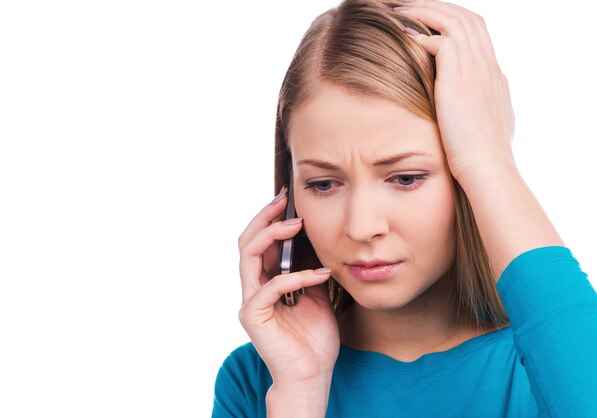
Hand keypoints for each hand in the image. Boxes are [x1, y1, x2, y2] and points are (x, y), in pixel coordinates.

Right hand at [237, 187, 339, 390]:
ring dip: (272, 235)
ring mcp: (250, 300)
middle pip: (248, 241)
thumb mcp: (317, 292)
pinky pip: (271, 286)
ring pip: (249, 255)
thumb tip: (316, 236)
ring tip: (296, 224)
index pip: (261, 241)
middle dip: (265, 217)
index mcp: (266, 279)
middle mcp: (253, 286)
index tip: (289, 198)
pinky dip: (296, 276)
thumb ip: (310, 267)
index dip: (271, 218)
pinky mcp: (253, 315)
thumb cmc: (314, 336)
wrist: (312, 373)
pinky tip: (320, 273)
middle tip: (285, 200)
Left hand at [396, 0, 516, 182]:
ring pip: (454, 22)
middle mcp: (488, 68)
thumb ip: (478, 110)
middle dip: (438, 7)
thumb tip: (468, 109)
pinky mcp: (458, 82)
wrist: (488, 171)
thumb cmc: (482, 159)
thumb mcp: (485, 129)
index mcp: (494, 77)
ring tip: (401, 10)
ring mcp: (476, 73)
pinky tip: (405, 37)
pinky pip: (441, 42)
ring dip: (425, 12)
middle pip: (467, 18)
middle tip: (411, 5)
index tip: (431, 21)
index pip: (477, 33)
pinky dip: (423, 34)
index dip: (454, 20)